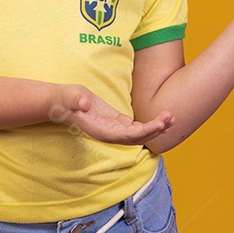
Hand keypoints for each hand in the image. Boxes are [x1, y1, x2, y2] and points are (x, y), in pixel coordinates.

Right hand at [50, 84, 174, 145]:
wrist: (62, 101)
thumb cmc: (65, 99)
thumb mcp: (69, 96)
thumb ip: (76, 100)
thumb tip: (84, 104)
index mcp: (101, 131)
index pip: (127, 136)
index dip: (144, 132)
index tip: (159, 124)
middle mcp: (110, 133)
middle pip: (137, 137)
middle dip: (155, 129)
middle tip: (171, 117)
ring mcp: (114, 128)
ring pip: (139, 133)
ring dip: (155, 127)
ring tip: (171, 117)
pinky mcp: (116, 121)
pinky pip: (136, 127)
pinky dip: (149, 123)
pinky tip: (162, 118)